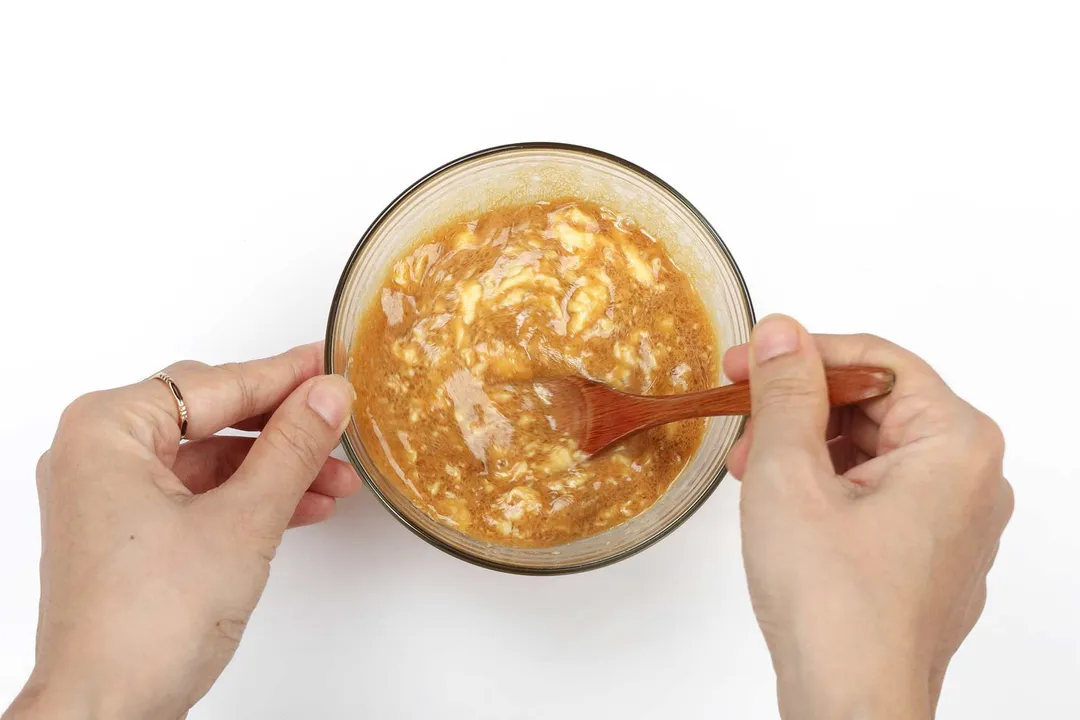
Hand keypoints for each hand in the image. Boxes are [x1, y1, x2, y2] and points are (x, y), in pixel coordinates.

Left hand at [4, 343, 360, 719]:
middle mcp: (97, 454)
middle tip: (338, 418)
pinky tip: (301, 508)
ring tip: (335, 480)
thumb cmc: (146, 624)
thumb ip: (291, 449)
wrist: (105, 712)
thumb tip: (328, 394)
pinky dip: (247, 498)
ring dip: (274, 468)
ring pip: (209, 458)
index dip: (282, 377)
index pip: (215, 385)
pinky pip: (197, 494)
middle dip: (282, 428)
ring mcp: (107, 496)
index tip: (329, 365)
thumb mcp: (244, 520)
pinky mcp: (125, 532)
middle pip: (210, 417)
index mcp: (107, 431)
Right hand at [724, 316, 1012, 718]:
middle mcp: (971, 482)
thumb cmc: (833, 605)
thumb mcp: (788, 475)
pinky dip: (827, 489)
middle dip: (800, 409)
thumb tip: (781, 334)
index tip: (746, 361)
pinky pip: (879, 497)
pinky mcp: (929, 561)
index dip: (802, 353)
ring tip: (751, 473)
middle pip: (878, 407)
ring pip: (874, 453)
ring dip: (807, 450)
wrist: (850, 706)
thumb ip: (786, 392)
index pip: (877, 360)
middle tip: (742, 422)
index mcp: (955, 445)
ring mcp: (955, 527)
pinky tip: (781, 508)